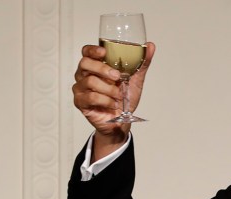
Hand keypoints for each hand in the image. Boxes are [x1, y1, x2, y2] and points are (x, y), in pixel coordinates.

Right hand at [72, 42, 155, 156]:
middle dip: (102, 69)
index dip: (92, 50)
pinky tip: (113, 104)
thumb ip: (141, 63)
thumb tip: (150, 46)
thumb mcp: (135, 80)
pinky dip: (105, 100)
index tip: (104, 52)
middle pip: (85, 63)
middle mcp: (84, 75)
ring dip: (108, 89)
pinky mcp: (80, 102)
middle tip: (117, 77)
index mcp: (95, 66)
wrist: (123, 121)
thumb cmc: (125, 99)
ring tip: (119, 96)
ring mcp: (80, 88)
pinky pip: (90, 97)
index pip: (86, 52)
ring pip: (89, 81)